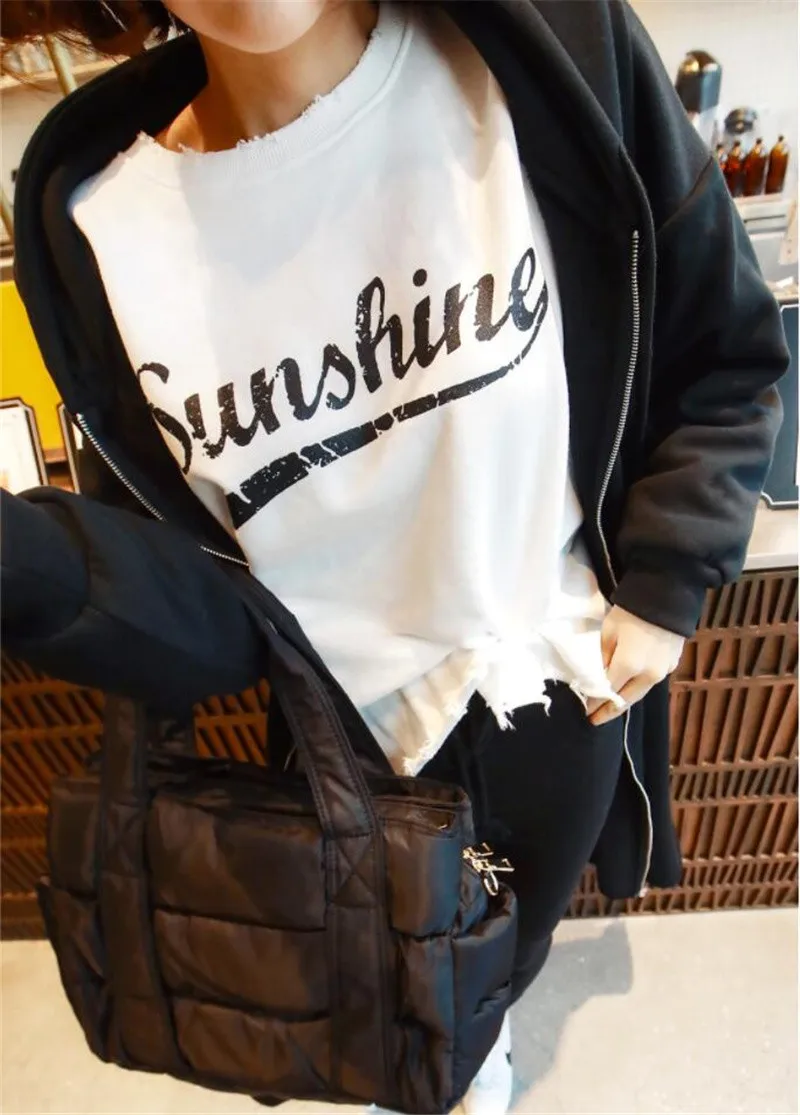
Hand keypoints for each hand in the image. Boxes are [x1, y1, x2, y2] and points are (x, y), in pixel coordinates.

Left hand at [586, 605, 684, 725]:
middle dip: (610, 711)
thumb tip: (596, 678)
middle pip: (626, 700)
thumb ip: (602, 658)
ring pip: (640, 693)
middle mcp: (648, 675)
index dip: (595, 703)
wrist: (668, 596)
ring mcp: (663, 672)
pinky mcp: (672, 666)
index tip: (585, 711)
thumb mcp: (609, 632)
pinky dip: (637, 688)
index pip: (608, 692)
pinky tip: (628, 689)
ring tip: (610, 708)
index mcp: (629, 666)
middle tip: (595, 720)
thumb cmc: (631, 612)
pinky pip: (650, 682)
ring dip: (624, 701)